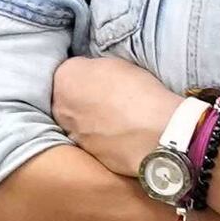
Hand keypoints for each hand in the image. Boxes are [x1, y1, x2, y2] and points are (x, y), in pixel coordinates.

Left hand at [51, 52, 183, 171]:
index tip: (103, 79)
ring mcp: (74, 135)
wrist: (158, 134)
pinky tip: (126, 137)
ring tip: (121, 121)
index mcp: (65, 79)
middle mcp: (61, 108)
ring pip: (80, 125)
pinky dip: (106, 141)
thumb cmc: (139, 92)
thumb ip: (95, 70)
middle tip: (111, 100)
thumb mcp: (116, 63)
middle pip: (68, 100)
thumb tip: (94, 77)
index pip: (69, 72)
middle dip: (83, 100)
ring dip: (94, 123)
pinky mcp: (89, 157)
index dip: (87, 75)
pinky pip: (95, 144)